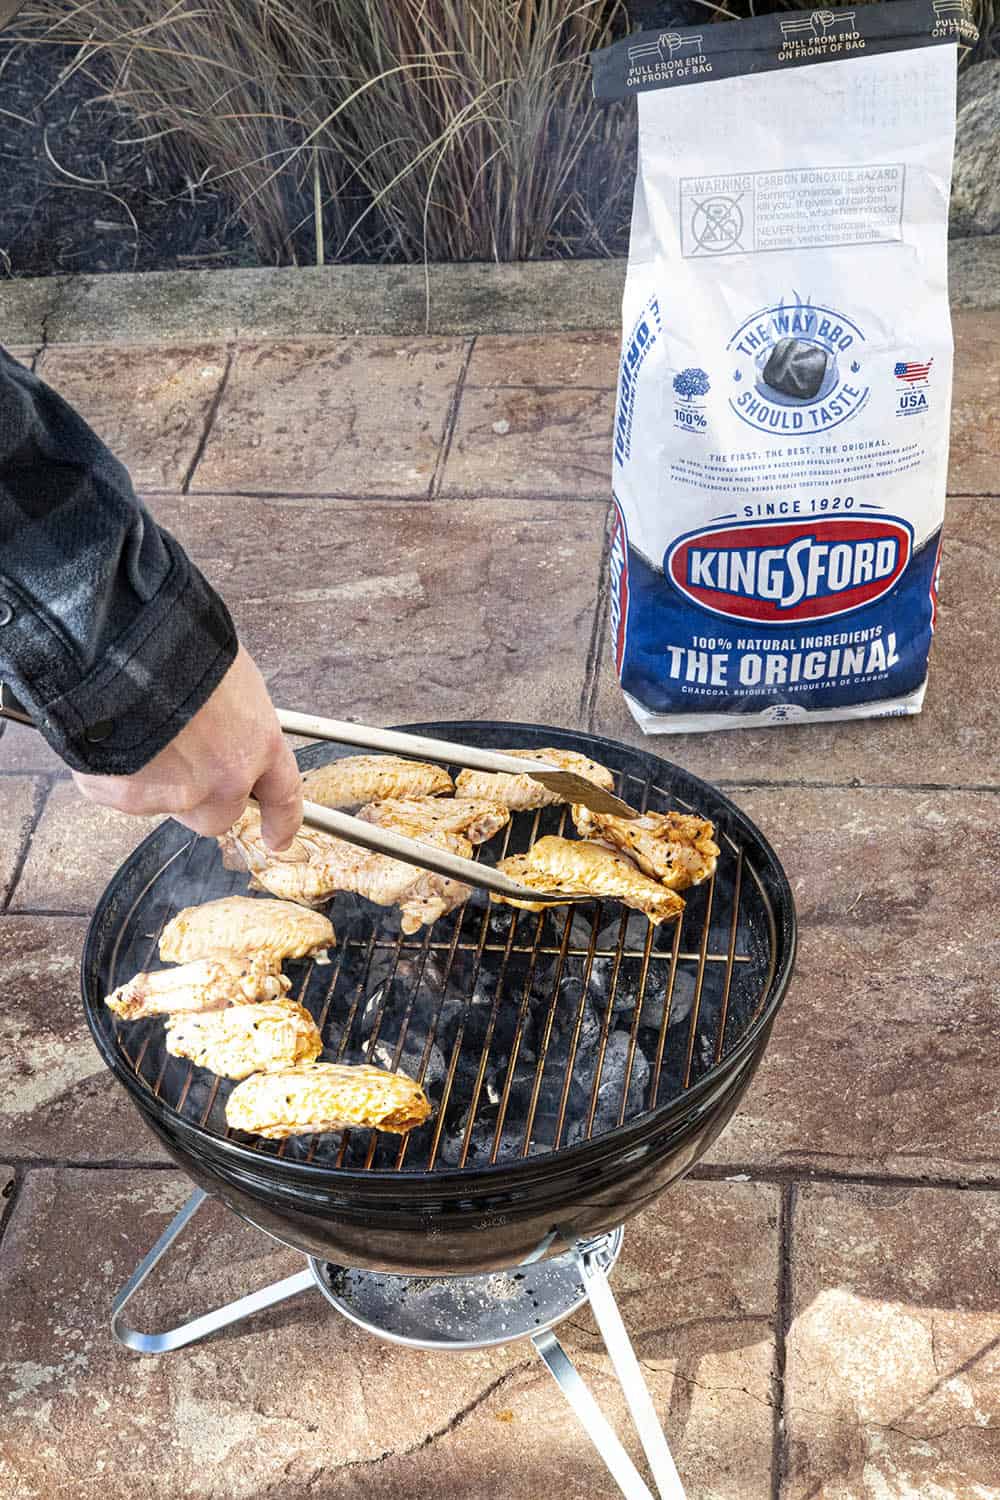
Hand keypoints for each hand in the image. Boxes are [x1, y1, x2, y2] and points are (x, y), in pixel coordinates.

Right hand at [73, 644, 302, 849]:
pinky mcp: (130, 799)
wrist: (124, 654)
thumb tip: (222, 729)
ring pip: (170, 807)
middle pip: (220, 815)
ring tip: (140, 737)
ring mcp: (178, 795)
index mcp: (258, 743)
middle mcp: (225, 779)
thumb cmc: (180, 648)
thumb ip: (235, 720)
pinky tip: (113, 738)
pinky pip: (124, 794)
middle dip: (202, 798)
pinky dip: (116, 774)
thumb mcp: (229, 678)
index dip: (282, 821)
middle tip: (181, 765)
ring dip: (157, 782)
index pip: (283, 794)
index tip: (278, 838)